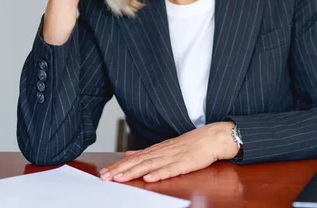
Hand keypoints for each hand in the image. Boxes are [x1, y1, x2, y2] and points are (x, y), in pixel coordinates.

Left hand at [99, 122, 238, 182]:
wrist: (212, 137)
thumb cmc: (190, 144)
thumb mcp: (165, 147)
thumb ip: (147, 152)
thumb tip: (128, 154)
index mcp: (157, 150)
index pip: (134, 158)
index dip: (118, 165)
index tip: (104, 173)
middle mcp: (162, 152)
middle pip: (138, 162)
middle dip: (121, 169)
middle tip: (106, 177)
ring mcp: (173, 157)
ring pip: (150, 165)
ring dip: (134, 172)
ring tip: (120, 178)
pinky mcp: (185, 163)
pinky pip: (171, 169)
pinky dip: (159, 174)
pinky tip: (149, 179)